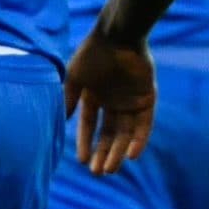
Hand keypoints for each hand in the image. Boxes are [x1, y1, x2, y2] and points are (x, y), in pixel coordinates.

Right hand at [64, 28, 157, 175]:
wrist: (118, 35)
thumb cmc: (92, 53)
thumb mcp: (75, 78)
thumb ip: (69, 100)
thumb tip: (61, 123)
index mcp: (94, 96)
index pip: (89, 125)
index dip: (85, 143)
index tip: (81, 161)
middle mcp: (113, 101)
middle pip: (108, 134)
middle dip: (102, 153)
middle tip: (97, 173)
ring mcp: (130, 100)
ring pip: (126, 133)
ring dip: (118, 152)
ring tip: (110, 169)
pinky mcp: (147, 98)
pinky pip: (144, 124)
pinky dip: (139, 140)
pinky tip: (131, 155)